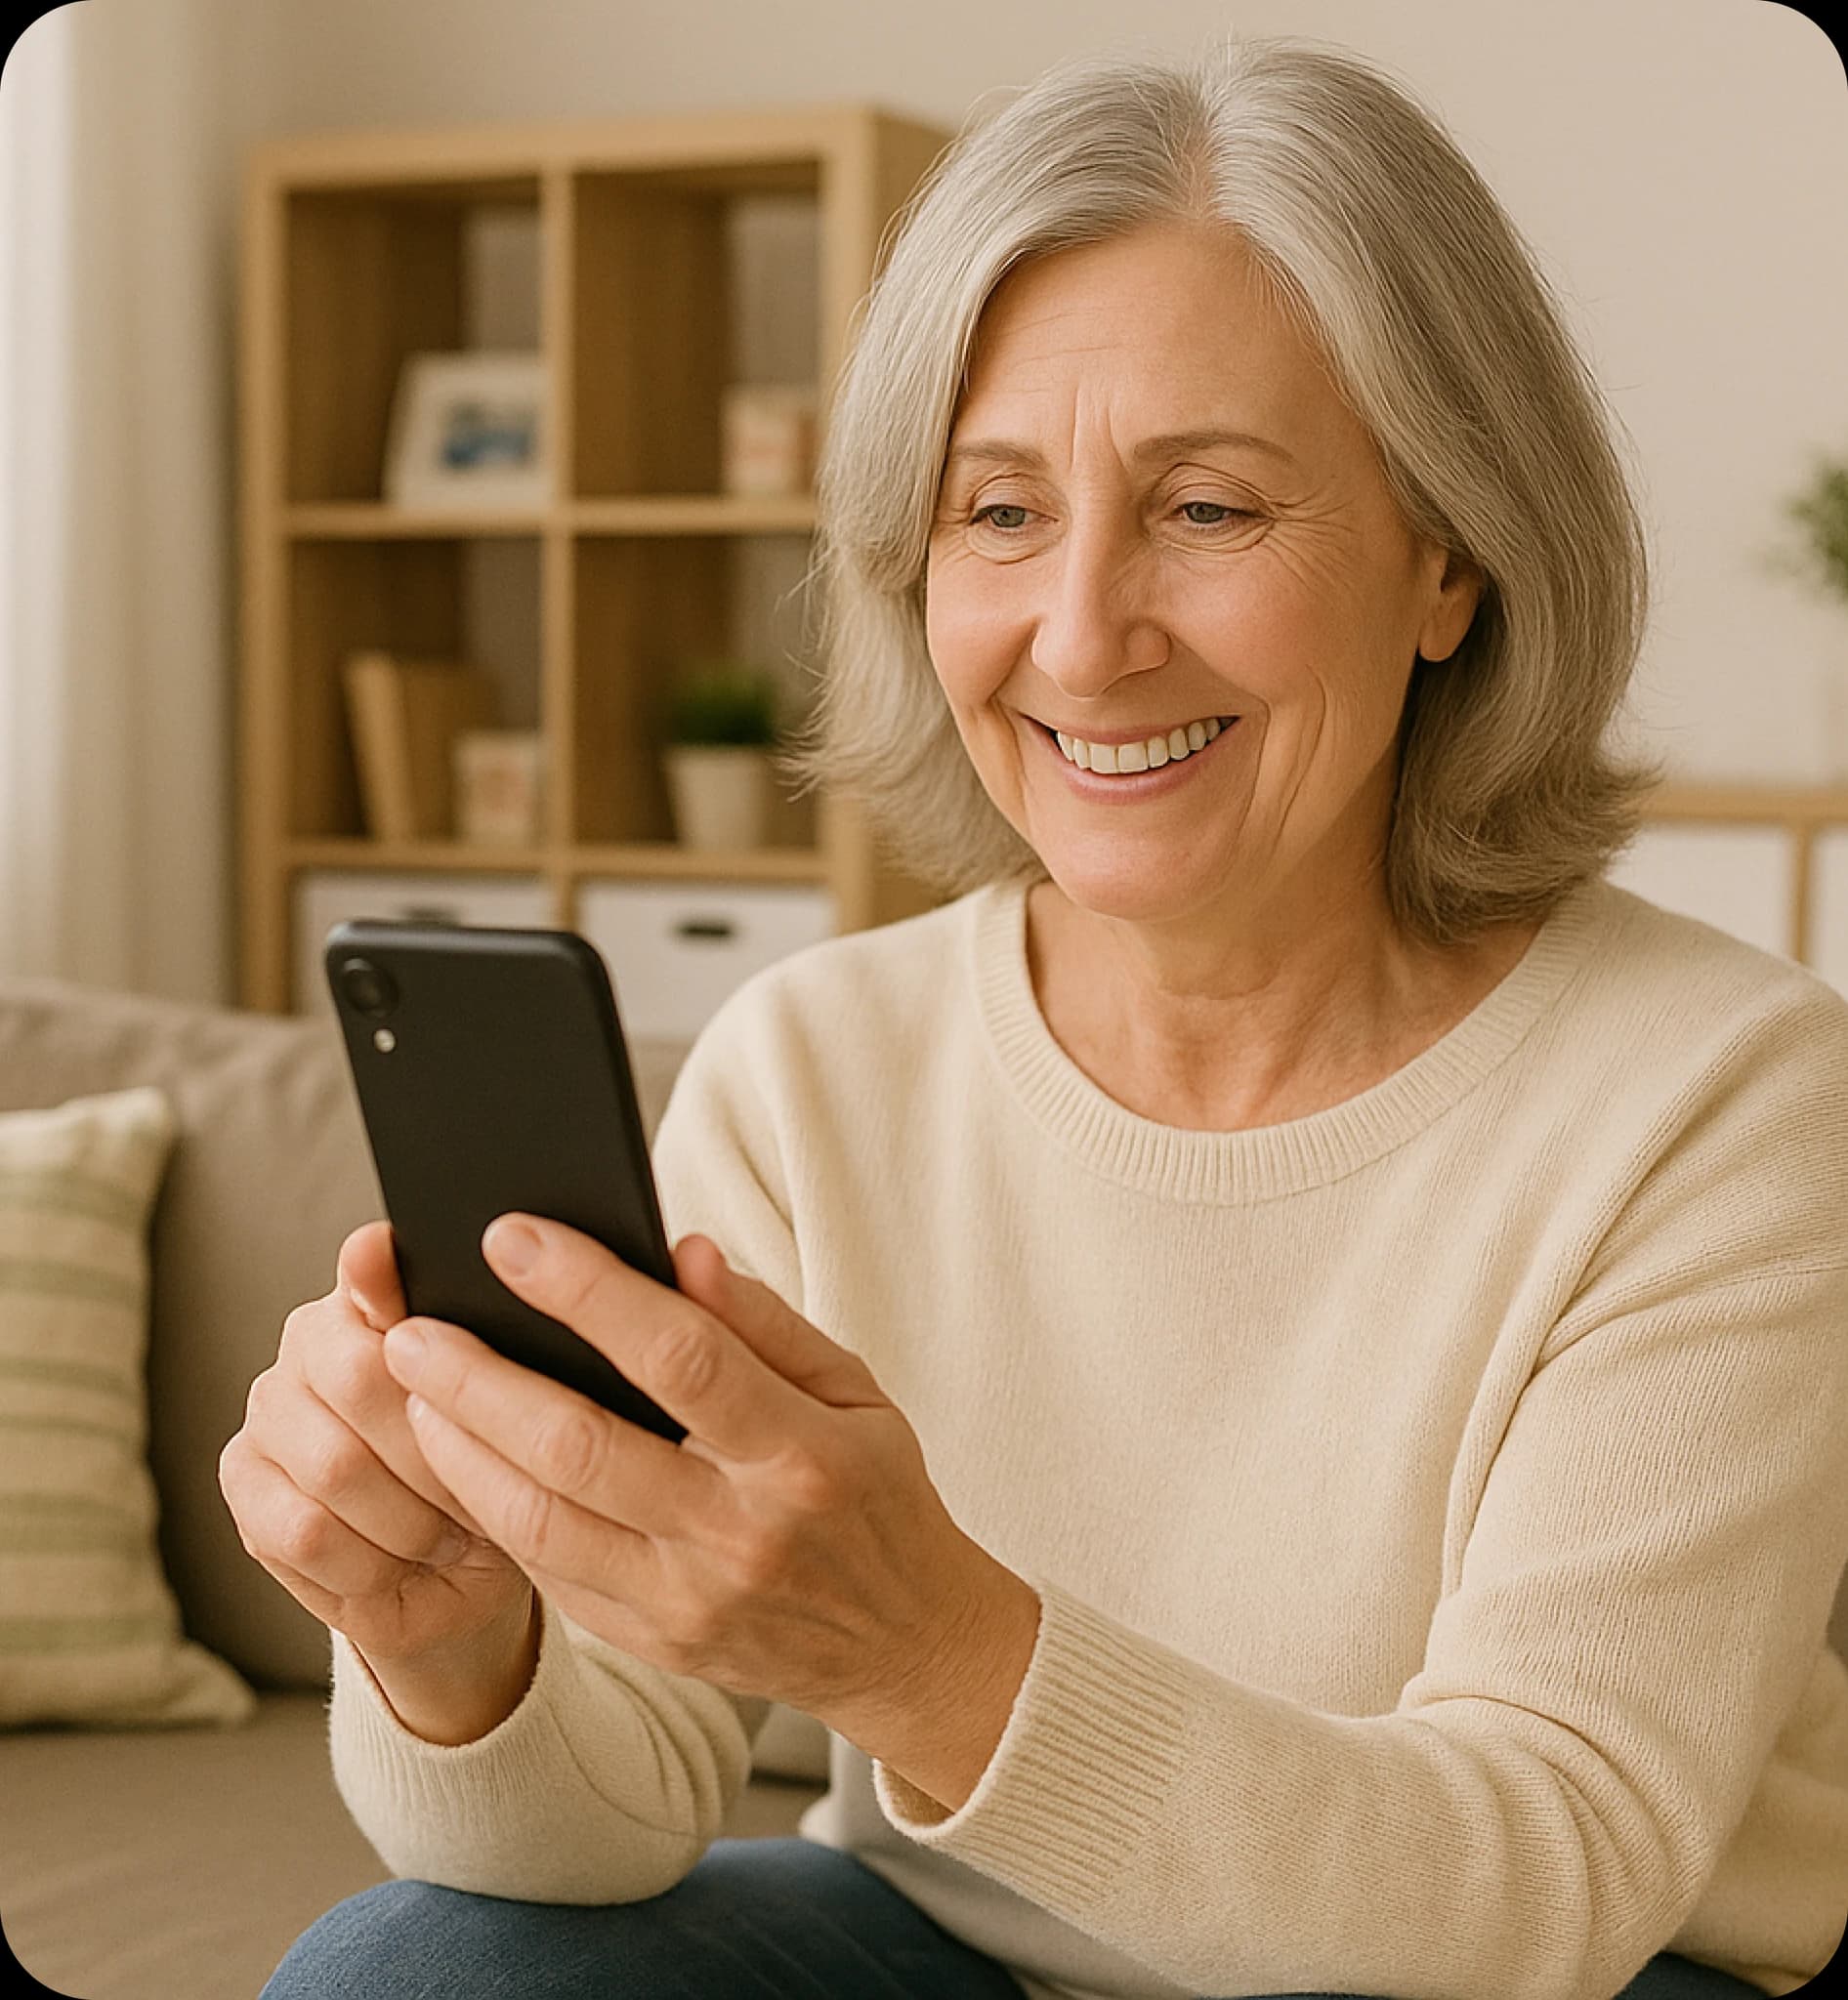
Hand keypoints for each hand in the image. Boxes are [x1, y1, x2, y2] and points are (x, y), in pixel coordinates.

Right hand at [218, 1220, 533, 1668]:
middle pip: (361, 1377)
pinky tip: (399, 1561)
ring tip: (448, 1530)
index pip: (373, 1275)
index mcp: (375, 1294)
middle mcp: (309, 1340)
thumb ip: (464, 1325)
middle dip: (437, 1449)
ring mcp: (270, 1413)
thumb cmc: (493, 1468)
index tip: (435, 1340)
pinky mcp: (245, 1487)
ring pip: (335, 1464)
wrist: (465, 1567)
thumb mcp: (511, 1399)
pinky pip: (304, 1530)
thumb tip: (386, 1249)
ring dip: (410, 1515)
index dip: (399, 1304)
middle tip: (483, 1484)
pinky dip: (368, 1559)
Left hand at [376, 1215, 1036, 1771]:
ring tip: (413, 1388)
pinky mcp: (651, 1643)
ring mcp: (688, 1601)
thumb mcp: (853, 1390)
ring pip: (539, 1521)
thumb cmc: (871, 1492)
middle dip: (479, 1380)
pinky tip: (459, 1456)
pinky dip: (488, 1509)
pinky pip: (546, 1573)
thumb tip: (680, 1251)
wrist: (902, 1644)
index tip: (515, 1237)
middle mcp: (740, 1534)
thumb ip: (764, 1321)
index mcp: (801, 1454)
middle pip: (580, 1448)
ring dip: (459, 1448)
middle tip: (412, 1327)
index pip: (681, 1358)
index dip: (589, 1292)